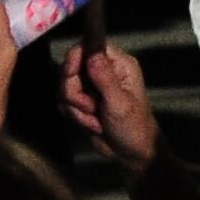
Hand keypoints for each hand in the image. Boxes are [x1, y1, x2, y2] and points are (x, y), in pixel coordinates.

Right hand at [59, 45, 159, 172]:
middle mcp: (104, 71)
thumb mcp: (120, 104)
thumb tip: (93, 54)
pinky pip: (64, 101)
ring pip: (65, 87)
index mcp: (119, 65)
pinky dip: (75, 115)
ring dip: (77, 108)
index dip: (75, 58)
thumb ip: (105, 79)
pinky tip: (92, 123)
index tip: (71, 74)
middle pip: (71, 68)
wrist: (132, 153)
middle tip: (91, 107)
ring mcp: (92, 86)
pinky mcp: (83, 100)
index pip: (89, 46)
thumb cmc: (135, 128)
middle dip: (75, 92)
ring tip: (96, 119)